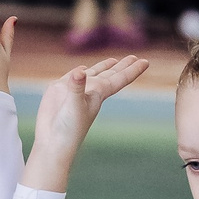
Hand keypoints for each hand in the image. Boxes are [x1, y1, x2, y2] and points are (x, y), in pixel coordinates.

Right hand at [22, 54, 148, 191]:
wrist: (52, 141)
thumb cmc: (68, 128)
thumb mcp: (74, 106)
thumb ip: (77, 87)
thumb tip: (81, 70)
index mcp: (98, 94)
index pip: (120, 79)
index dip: (132, 70)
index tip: (146, 62)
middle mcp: (89, 90)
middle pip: (110, 74)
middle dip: (122, 66)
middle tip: (134, 57)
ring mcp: (75, 90)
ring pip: (93, 74)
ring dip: (103, 67)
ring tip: (114, 60)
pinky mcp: (60, 90)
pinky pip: (73, 76)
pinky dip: (80, 71)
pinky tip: (83, 69)